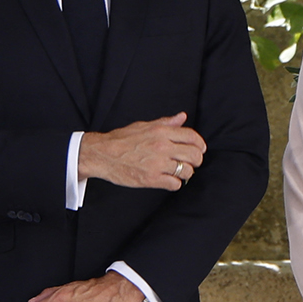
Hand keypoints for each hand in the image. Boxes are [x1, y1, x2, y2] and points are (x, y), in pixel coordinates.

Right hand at [78, 113, 202, 191]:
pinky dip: (175, 184)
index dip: (200, 145)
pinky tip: (168, 180)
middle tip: (191, 163)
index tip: (200, 150)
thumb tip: (182, 117)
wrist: (102, 154)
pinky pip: (175, 184)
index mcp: (161, 132)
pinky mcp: (151, 179)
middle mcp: (162, 147)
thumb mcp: (144, 125)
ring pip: (187, 171)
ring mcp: (158, 164)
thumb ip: (165, 122)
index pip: (192, 137)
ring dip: (185, 173)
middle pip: (194, 155)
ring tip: (178, 172)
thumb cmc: (121, 139)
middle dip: (196, 160)